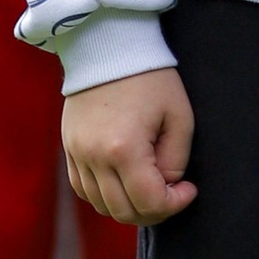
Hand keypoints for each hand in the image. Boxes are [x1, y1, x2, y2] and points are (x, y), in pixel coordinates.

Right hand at [63, 69, 197, 226]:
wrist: (110, 47)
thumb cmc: (152, 78)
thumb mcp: (179, 116)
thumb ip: (176, 160)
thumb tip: (168, 187)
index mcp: (124, 149)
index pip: (149, 202)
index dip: (175, 205)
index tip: (189, 189)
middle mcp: (95, 157)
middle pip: (123, 212)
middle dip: (154, 211)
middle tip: (173, 194)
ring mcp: (77, 154)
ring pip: (101, 206)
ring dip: (129, 206)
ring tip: (151, 186)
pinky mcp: (69, 149)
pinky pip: (84, 190)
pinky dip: (105, 196)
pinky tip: (125, 182)